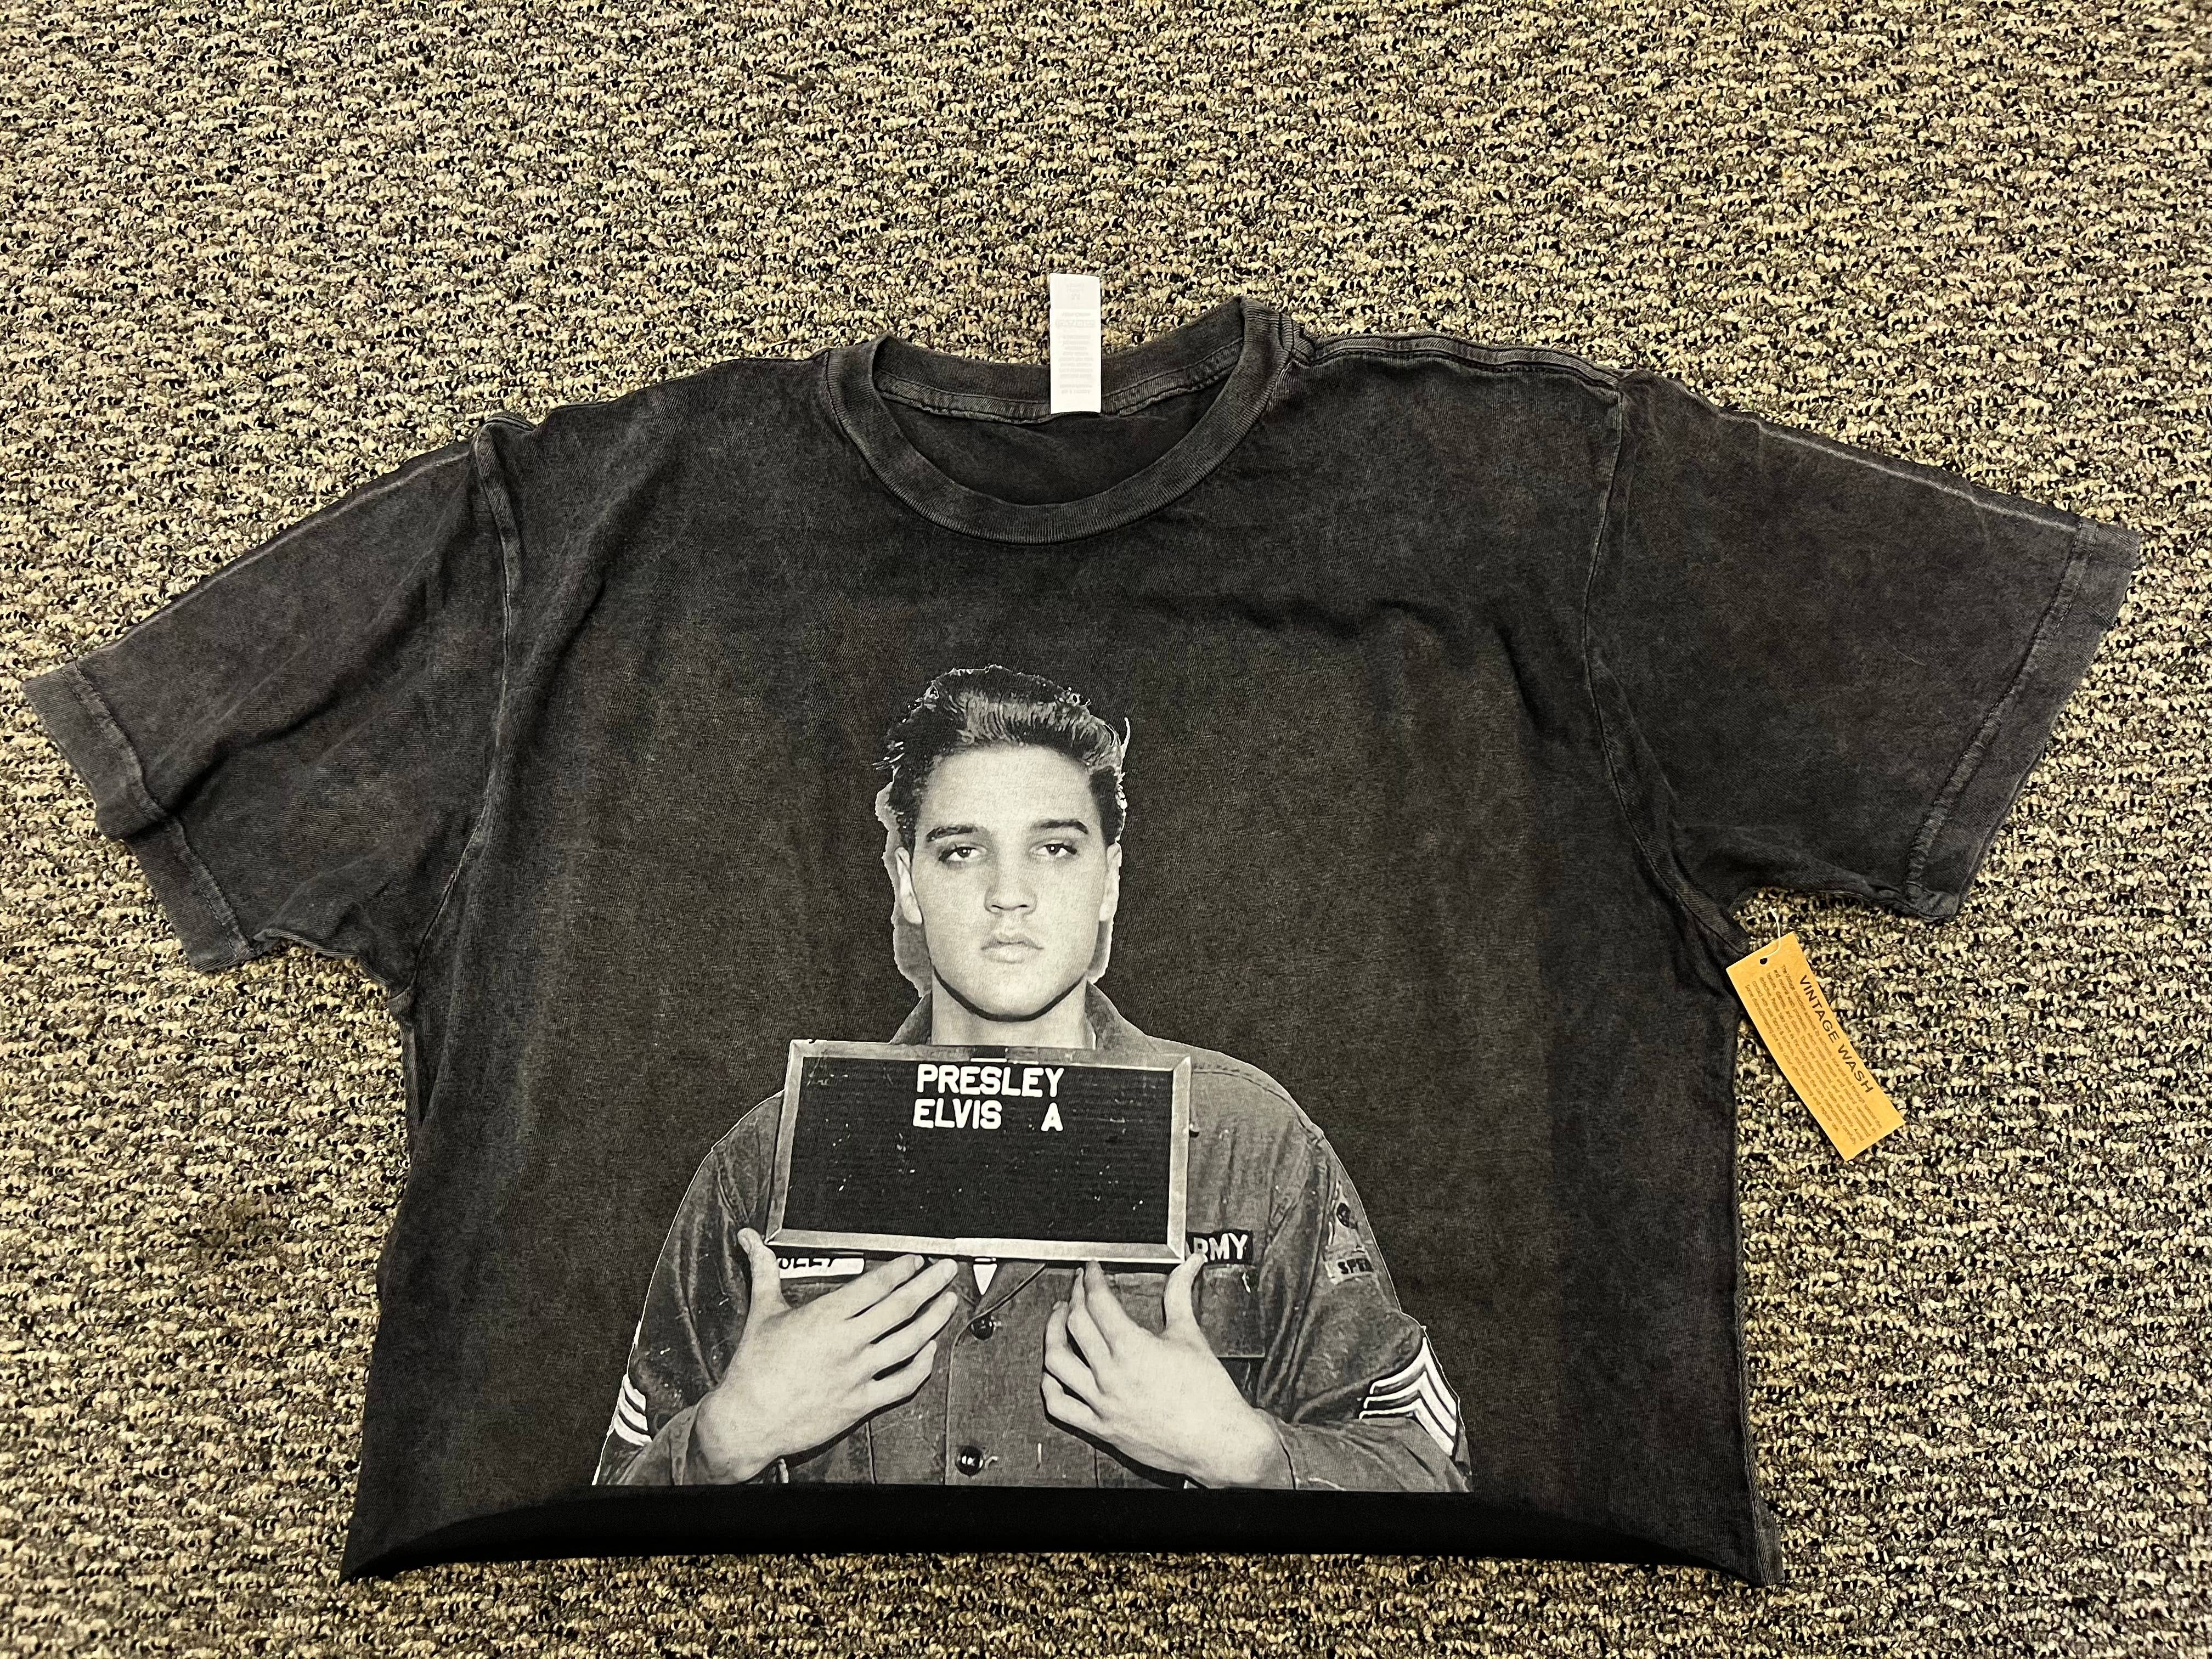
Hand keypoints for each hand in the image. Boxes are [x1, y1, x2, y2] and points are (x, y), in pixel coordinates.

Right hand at [690, 1231, 960, 1480]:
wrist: (748, 1421)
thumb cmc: (753, 1369)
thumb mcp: (761, 1312)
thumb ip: (765, 1270)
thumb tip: (750, 1240)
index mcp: (824, 1317)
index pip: (875, 1285)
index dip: (902, 1269)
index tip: (916, 1260)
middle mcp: (846, 1343)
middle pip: (901, 1307)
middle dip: (930, 1284)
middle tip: (947, 1270)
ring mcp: (857, 1374)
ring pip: (909, 1342)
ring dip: (934, 1319)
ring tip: (949, 1302)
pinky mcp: (861, 1402)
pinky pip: (902, 1384)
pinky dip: (921, 1366)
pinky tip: (928, 1351)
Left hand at [1041, 1256, 1289, 1487]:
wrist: (1218, 1441)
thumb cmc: (1209, 1395)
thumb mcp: (1191, 1335)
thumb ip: (1180, 1295)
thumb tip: (1189, 1265)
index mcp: (1134, 1348)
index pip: (1098, 1302)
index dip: (1091, 1279)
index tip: (1091, 1271)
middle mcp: (1112, 1376)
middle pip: (1075, 1324)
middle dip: (1074, 1297)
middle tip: (1078, 1287)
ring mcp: (1103, 1403)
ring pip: (1057, 1362)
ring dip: (1052, 1334)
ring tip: (1059, 1320)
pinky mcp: (1101, 1427)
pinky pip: (1059, 1406)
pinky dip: (1050, 1385)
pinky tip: (1054, 1370)